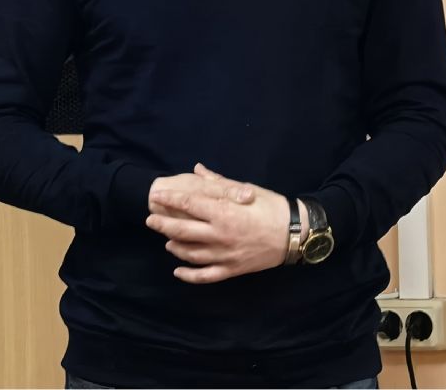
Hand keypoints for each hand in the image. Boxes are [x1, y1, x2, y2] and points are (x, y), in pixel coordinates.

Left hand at [146, 163, 288, 283]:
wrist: (295, 233)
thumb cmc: (271, 207)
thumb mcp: (247, 189)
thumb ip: (219, 183)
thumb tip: (198, 170)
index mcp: (223, 212)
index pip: (189, 205)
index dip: (170, 200)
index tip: (157, 196)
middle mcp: (220, 234)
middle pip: (183, 231)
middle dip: (163, 224)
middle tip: (150, 220)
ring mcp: (224, 255)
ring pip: (191, 254)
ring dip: (175, 247)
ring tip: (166, 241)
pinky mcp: (232, 269)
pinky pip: (205, 276)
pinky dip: (190, 276)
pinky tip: (178, 272)